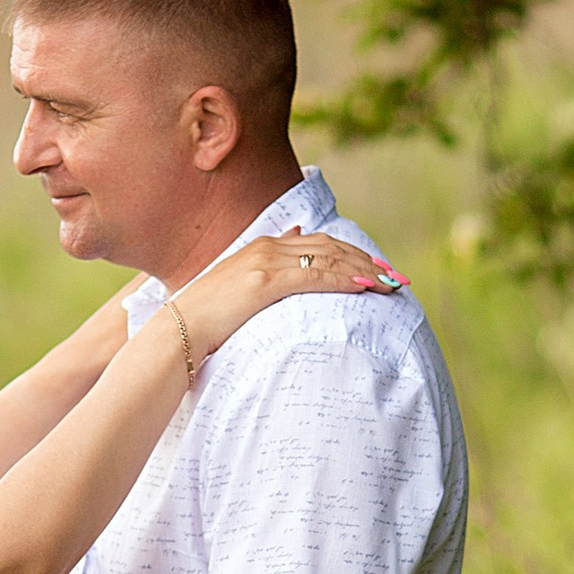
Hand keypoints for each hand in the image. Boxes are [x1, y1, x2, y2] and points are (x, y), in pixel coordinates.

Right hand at [172, 231, 405, 366]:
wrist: (179, 330)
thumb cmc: (207, 318)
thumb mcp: (238, 287)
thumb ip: (266, 268)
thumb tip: (293, 245)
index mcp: (263, 246)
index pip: (319, 243)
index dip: (352, 253)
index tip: (376, 267)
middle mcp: (268, 246)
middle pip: (331, 246)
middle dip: (367, 260)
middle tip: (395, 276)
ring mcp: (267, 261)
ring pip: (329, 258)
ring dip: (364, 269)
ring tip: (389, 283)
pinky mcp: (265, 281)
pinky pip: (316, 276)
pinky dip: (344, 279)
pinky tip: (365, 286)